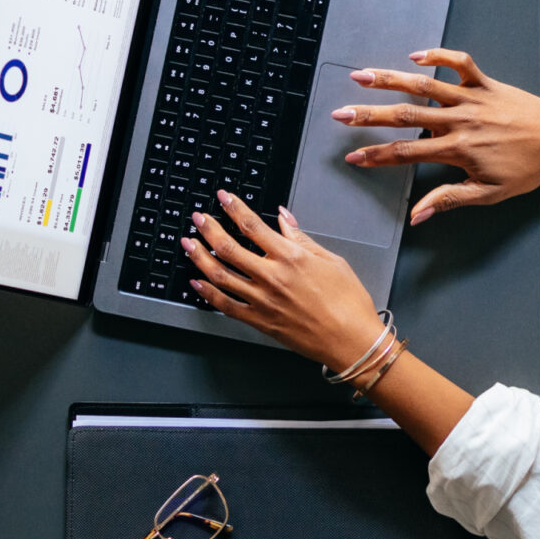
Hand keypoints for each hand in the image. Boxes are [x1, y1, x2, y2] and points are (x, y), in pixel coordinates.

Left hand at [182, 191, 386, 369]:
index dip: (234, 208)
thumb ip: (302, 238)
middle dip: (209, 228)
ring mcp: (262, 300)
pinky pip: (225, 305)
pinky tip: (196, 282)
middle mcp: (272, 277)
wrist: (350, 341)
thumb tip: (283, 217)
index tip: (223, 198)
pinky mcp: (260, 321)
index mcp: (291, 257)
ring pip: (220, 274)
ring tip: (189, 244)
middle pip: (228, 247)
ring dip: (200, 257)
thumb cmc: (348, 303)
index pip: (252, 225)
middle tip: (198, 218)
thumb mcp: (332, 260)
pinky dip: (207, 293)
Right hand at [332, 48, 539, 224]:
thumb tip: (416, 215)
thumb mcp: (489, 193)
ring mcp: (472, 98)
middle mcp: (460, 121)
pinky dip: (438, 56)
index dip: (376, 157)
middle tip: (340, 114)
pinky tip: (415, 56)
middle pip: (405, 116)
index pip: (406, 153)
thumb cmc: (527, 168)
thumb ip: (449, 199)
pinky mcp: (486, 82)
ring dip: (390, 79)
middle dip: (369, 116)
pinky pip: (460, 63)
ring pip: (425, 85)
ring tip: (361, 75)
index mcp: (458, 150)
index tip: (353, 158)